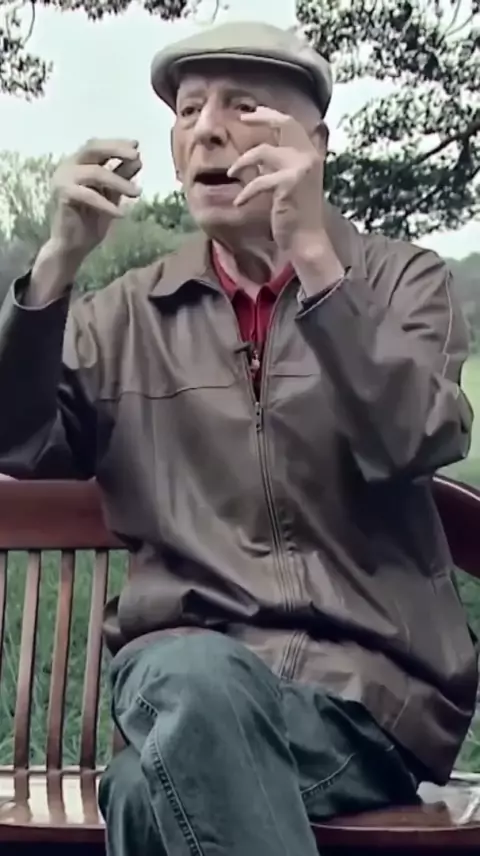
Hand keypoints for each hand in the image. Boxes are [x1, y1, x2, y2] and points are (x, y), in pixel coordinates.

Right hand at [49, 138, 141, 265]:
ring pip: (95, 172)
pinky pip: (88, 195)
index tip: (136, 145)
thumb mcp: (112, 195)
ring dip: (119, 182)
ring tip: (137, 193)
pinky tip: (121, 213)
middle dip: (116, 150)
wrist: (73, 246)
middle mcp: (68, 167)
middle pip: (92, 149)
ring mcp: (63, 180)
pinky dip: (106, 204)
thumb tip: (138, 159)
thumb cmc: (90, 220)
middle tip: (136, 156)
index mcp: (78, 164)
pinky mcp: (62, 196)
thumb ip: (121, 177)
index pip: (98, 146)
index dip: (117, 144)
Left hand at [228, 108, 333, 263]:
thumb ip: (278, 166)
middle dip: (261, 118)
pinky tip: (238, 201)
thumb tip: (258, 156)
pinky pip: (259, 181)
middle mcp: (309, 157)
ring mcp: (301, 168)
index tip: (253, 112)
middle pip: (284, 124)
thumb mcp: (289, 183)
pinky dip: (245, 192)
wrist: (306, 239)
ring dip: (242, 161)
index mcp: (311, 155)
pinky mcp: (289, 184)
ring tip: (231, 173)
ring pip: (264, 151)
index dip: (271, 115)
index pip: (291, 125)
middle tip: (242, 117)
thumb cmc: (296, 214)